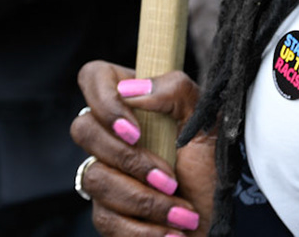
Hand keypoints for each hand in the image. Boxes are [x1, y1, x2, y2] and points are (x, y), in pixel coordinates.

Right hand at [73, 62, 212, 234]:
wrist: (216, 220)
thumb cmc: (210, 168)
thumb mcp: (207, 123)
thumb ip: (177, 91)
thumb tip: (132, 90)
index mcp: (135, 103)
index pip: (94, 76)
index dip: (104, 100)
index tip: (136, 129)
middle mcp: (113, 134)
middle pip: (83, 129)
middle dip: (130, 160)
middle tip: (169, 178)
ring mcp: (104, 172)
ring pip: (94, 178)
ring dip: (145, 200)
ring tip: (181, 212)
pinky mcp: (105, 210)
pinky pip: (103, 217)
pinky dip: (143, 229)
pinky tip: (171, 231)